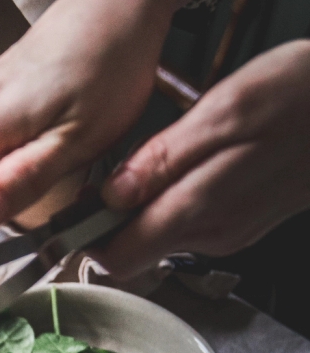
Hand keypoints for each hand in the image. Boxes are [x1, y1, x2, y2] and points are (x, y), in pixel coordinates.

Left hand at [98, 39, 309, 276]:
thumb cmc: (301, 96)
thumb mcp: (226, 112)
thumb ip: (164, 160)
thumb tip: (111, 197)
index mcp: (201, 211)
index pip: (119, 257)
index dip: (84, 238)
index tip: (66, 210)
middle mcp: (213, 233)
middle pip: (135, 250)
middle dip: (107, 223)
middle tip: (95, 180)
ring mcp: (229, 230)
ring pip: (161, 233)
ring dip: (141, 206)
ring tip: (138, 163)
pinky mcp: (243, 218)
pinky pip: (190, 219)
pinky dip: (171, 198)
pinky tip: (180, 163)